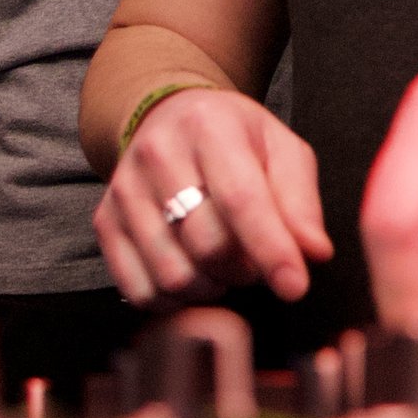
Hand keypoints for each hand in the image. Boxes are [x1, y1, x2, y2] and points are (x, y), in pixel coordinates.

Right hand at [95, 89, 332, 307]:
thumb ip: (300, 201)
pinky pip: (140, 289)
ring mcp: (125, 188)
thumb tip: (313, 252)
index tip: (295, 287)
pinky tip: (193, 274)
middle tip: (254, 259)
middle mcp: (158, 153)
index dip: (271, 250)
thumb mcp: (281, 150)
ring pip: (173, 274)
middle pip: (206, 245)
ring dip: (211, 287)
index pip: (240, 199)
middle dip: (244, 269)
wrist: (171, 118)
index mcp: (210, 126)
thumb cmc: (236, 139)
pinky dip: (175, 300)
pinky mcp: (104, 220)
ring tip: (224, 264)